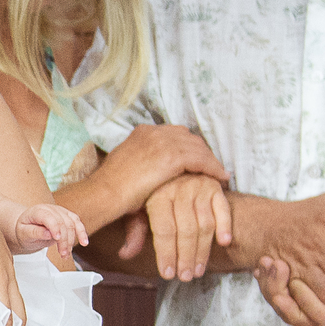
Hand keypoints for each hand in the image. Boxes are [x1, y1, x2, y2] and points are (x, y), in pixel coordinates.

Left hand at [14, 203, 88, 258]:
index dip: (55, 227)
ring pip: (72, 224)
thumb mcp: (23, 233)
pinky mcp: (67, 217)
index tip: (57, 238)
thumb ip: (35, 232)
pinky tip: (84, 242)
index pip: (49, 217)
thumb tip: (48, 234)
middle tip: (62, 254)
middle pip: (62, 222)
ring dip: (72, 241)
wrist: (27, 227)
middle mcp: (51, 209)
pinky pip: (77, 223)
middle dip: (64, 240)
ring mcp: (60, 212)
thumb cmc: (24, 230)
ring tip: (66, 254)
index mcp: (37, 211)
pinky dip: (82, 233)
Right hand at [92, 125, 229, 216]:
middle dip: (201, 151)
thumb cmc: (111, 190)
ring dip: (210, 160)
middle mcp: (154, 132)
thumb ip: (143, 163)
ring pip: (198, 147)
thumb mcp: (128, 167)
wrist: (104, 194)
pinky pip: (201, 159)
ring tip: (219, 173)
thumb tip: (148, 172)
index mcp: (142, 132)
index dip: (187, 146)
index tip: (196, 159)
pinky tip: (220, 177)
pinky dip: (213, 168)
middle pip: (188, 137)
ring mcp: (163, 142)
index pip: (174, 134)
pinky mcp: (172, 156)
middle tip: (211, 167)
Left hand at [145, 174, 231, 280]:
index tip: (168, 274)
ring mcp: (199, 186)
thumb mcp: (137, 208)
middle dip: (186, 257)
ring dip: (203, 250)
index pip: (164, 230)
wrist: (170, 164)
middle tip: (186, 276)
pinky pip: (222, 208)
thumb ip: (135, 231)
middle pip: (186, 230)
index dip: (167, 254)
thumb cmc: (151, 192)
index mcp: (158, 195)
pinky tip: (223, 243)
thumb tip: (125, 254)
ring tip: (198, 270)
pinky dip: (224, 225)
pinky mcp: (214, 186)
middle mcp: (179, 189)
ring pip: (204, 224)